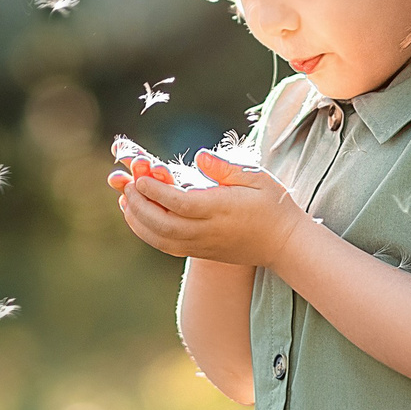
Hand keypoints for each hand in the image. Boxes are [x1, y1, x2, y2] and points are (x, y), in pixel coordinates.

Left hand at [110, 150, 303, 267]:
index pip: (179, 203)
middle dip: (140, 205)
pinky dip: (147, 233)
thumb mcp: (257, 177)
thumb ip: (226, 168)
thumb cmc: (273, 205)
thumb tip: (199, 156)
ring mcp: (202, 245)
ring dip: (138, 220)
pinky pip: (166, 246)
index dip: (155, 191)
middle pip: (163, 223)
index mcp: (220, 209)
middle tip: (127, 186)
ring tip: (126, 200)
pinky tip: (139, 218)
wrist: (284, 244)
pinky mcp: (200, 252)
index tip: (140, 178)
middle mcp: (207, 230)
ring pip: (160, 238)